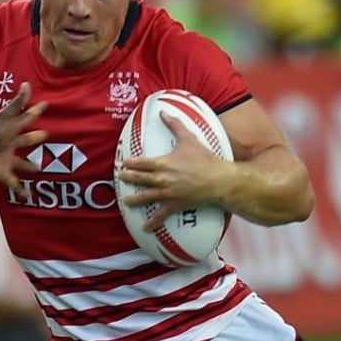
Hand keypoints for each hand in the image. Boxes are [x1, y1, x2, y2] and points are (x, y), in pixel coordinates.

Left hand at [0, 82, 47, 195]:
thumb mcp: (7, 118)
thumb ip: (18, 103)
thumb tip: (26, 84)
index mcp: (11, 132)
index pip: (25, 120)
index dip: (34, 114)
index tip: (44, 106)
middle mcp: (10, 146)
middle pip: (24, 141)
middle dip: (33, 139)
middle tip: (45, 136)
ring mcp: (7, 161)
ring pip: (20, 164)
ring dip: (29, 166)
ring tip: (38, 169)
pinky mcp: (4, 175)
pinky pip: (14, 184)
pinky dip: (22, 191)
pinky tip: (28, 197)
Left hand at [117, 112, 234, 230]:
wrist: (219, 179)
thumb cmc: (204, 159)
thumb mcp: (188, 139)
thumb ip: (174, 125)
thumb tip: (163, 112)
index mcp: (162, 163)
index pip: (140, 163)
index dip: (130, 163)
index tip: (124, 163)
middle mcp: (161, 179)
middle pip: (139, 179)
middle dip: (128, 178)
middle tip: (121, 178)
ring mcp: (167, 193)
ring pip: (145, 197)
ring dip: (133, 199)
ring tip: (126, 200)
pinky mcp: (174, 204)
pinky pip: (160, 215)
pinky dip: (152, 222)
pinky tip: (145, 228)